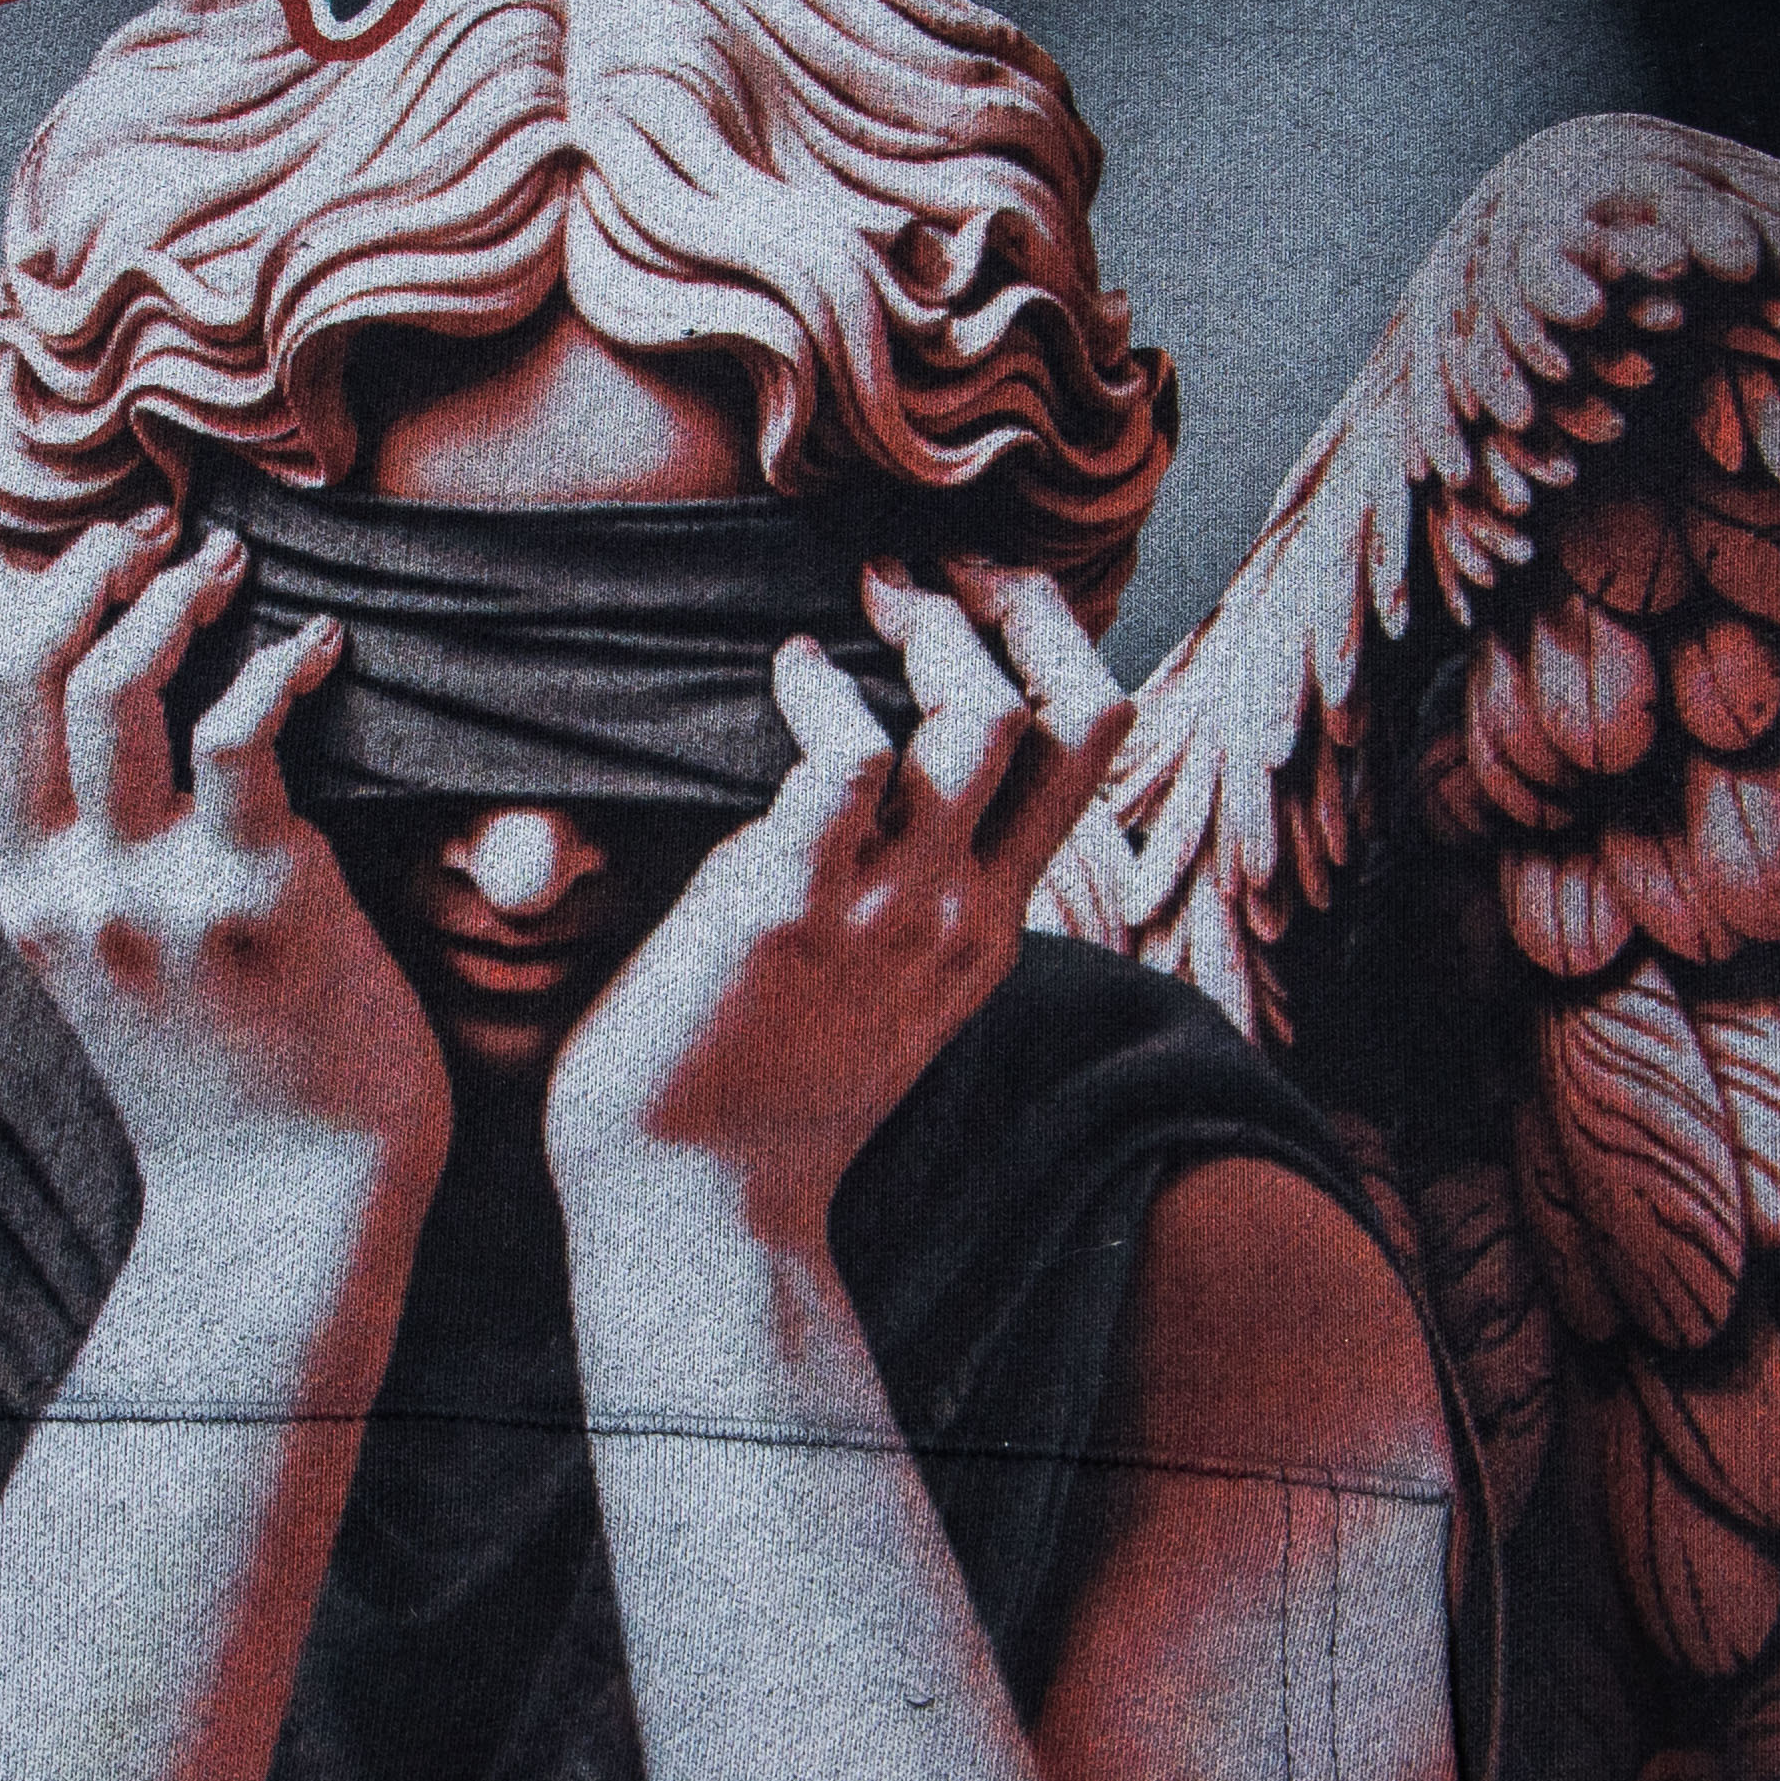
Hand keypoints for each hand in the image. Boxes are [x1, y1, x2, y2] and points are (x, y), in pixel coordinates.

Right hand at [0, 512, 447, 1221]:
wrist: (276, 1230)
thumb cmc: (209, 1123)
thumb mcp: (88, 1014)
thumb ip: (60, 924)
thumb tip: (40, 852)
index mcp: (20, 910)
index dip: (31, 613)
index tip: (87, 572)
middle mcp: (64, 893)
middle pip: (28, 674)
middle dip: (83, 575)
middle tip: (149, 535)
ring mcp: (150, 895)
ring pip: (119, 685)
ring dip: (172, 599)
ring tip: (228, 569)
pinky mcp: (254, 900)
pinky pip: (241, 736)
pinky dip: (278, 665)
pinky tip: (319, 646)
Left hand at [545, 565, 1133, 1242]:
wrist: (694, 1210)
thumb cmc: (752, 1100)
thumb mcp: (868, 999)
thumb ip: (891, 907)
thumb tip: (861, 798)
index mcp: (986, 931)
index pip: (1085, 760)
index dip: (1057, 653)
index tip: (992, 601)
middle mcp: (963, 915)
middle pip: (1079, 721)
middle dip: (1025, 612)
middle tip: (942, 570)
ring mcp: (887, 912)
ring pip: (977, 721)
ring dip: (931, 632)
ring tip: (869, 599)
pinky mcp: (788, 907)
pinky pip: (844, 757)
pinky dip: (820, 688)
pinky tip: (782, 673)